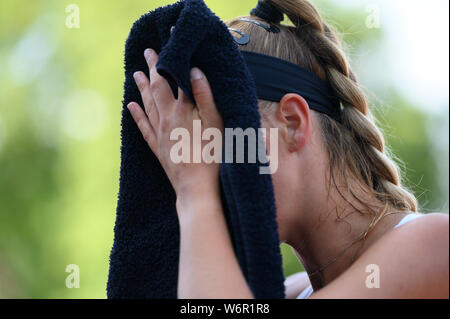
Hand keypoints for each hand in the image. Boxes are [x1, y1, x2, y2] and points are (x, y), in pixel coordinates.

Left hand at [128, 49, 223, 198]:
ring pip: (148, 105)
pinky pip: (144, 127)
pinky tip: (131, 106)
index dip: (170, 61)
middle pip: (157, 88)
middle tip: (147, 52)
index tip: (166, 45)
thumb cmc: (212, 156)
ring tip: (135, 73)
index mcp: (183, 110)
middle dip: (152, 69)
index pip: (174, 79)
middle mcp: (167, 118)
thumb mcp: (216, 123)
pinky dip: (136, 115)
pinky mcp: (158, 148)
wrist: (197, 188)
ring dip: (142, 87)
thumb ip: (205, 96)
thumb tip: (193, 71)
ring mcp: (161, 134)